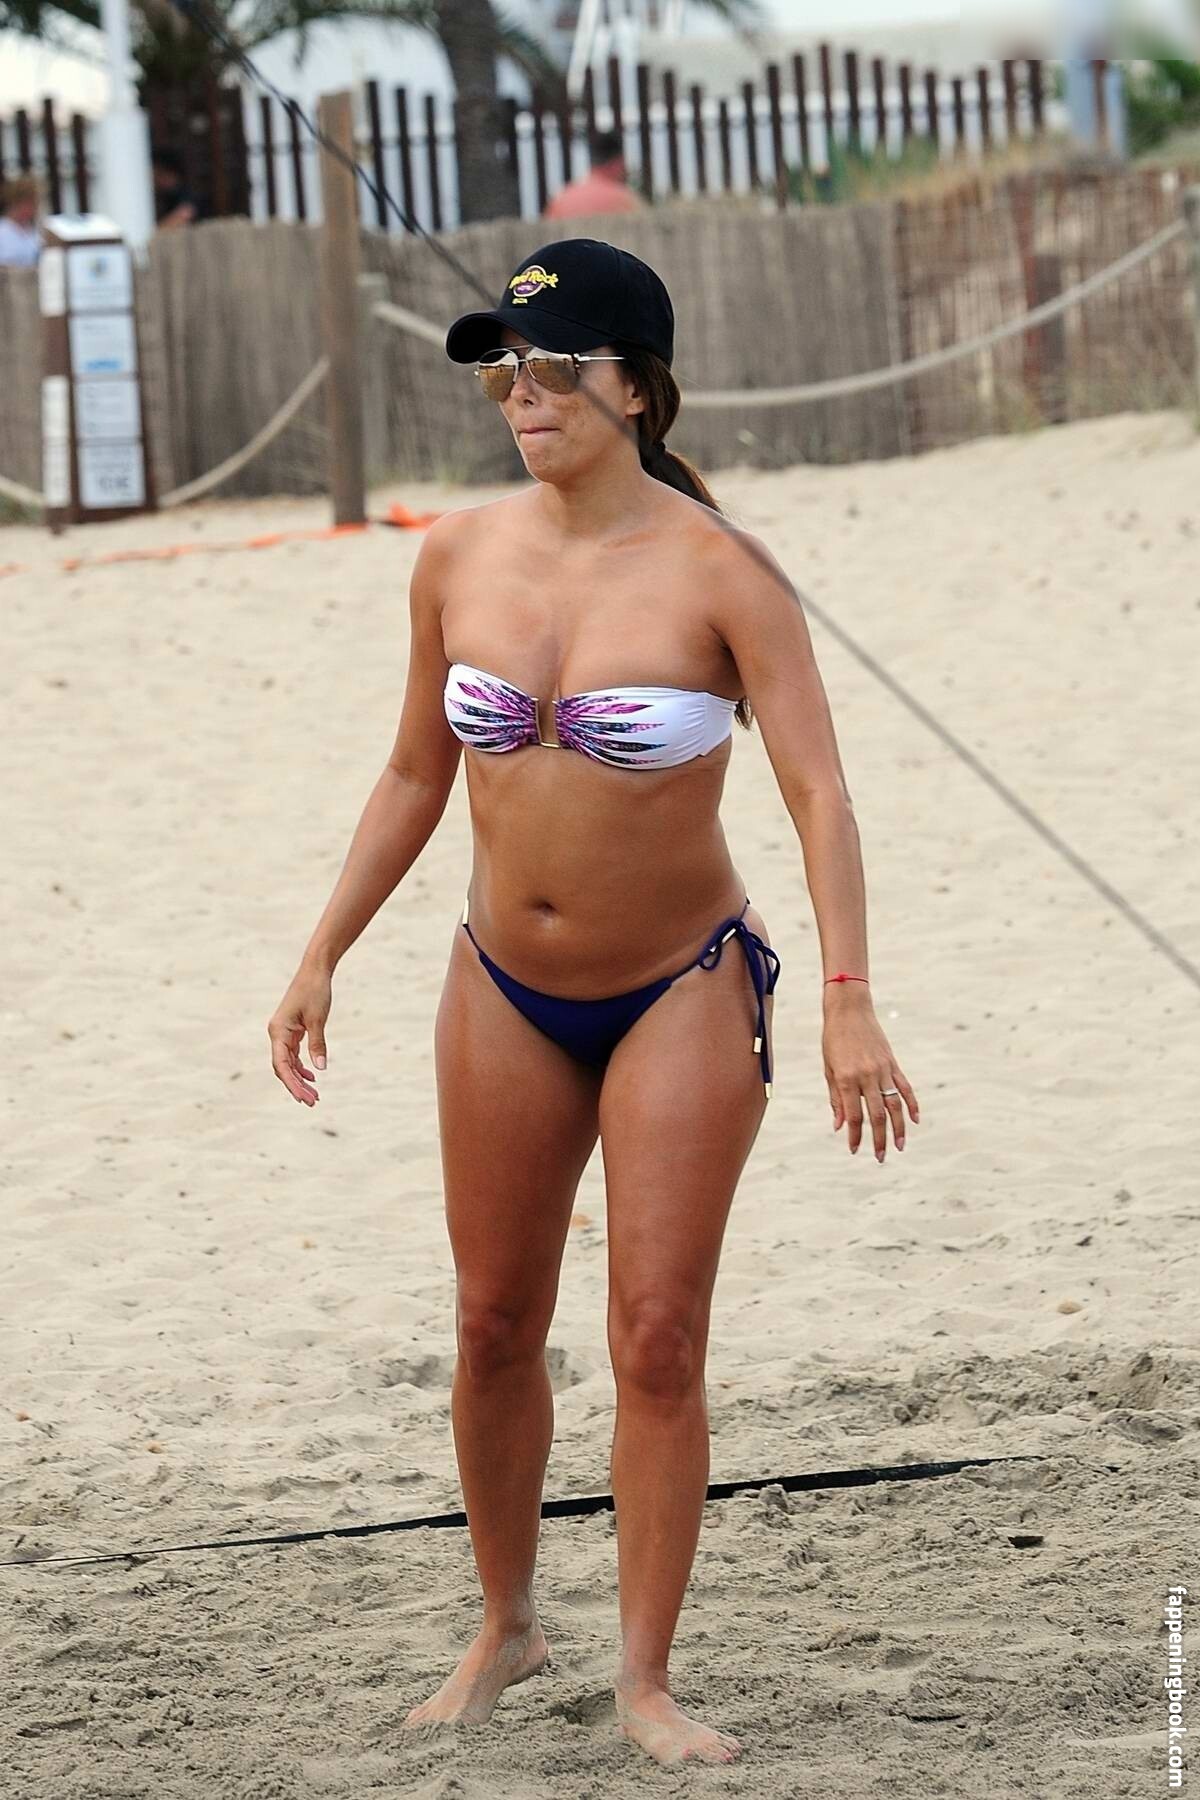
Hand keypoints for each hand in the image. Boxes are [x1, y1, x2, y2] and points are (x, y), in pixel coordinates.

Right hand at [267, 965, 330, 1105]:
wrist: (314, 971)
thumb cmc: (315, 991)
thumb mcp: (318, 1019)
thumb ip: (317, 1044)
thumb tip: (320, 1069)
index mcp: (278, 1031)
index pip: (281, 1065)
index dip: (292, 1084)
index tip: (305, 1098)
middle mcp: (277, 1034)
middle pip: (283, 1067)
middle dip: (297, 1086)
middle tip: (313, 1102)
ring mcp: (283, 1032)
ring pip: (288, 1063)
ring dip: (300, 1078)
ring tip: (314, 1095)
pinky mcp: (292, 1030)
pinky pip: (293, 1054)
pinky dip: (301, 1066)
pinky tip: (312, 1076)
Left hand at [822, 996, 917, 1160]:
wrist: (849, 1010)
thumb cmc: (833, 1040)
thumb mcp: (829, 1069)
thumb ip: (836, 1099)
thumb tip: (839, 1126)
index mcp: (846, 1078)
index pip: (854, 1115)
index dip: (855, 1135)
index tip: (854, 1150)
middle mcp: (866, 1076)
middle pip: (877, 1114)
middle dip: (879, 1139)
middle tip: (880, 1158)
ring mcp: (882, 1070)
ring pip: (894, 1105)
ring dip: (898, 1128)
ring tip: (899, 1146)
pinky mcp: (892, 1063)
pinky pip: (905, 1087)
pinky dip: (912, 1105)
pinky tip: (915, 1121)